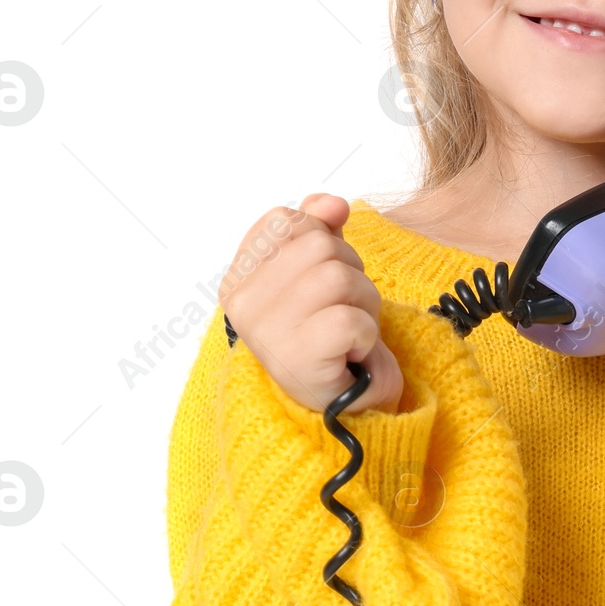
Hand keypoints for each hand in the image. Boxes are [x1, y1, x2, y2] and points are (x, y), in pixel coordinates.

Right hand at [218, 193, 405, 414]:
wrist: (340, 402)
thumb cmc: (325, 332)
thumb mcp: (319, 270)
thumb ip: (319, 226)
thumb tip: (333, 203)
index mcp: (238, 277)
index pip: (285, 220)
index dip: (320, 238)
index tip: (320, 278)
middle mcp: (242, 302)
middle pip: (321, 245)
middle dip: (350, 273)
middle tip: (341, 311)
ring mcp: (266, 330)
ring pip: (340, 277)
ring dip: (363, 304)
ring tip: (349, 333)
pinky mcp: (298, 356)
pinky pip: (351, 318)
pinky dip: (366, 334)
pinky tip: (351, 353)